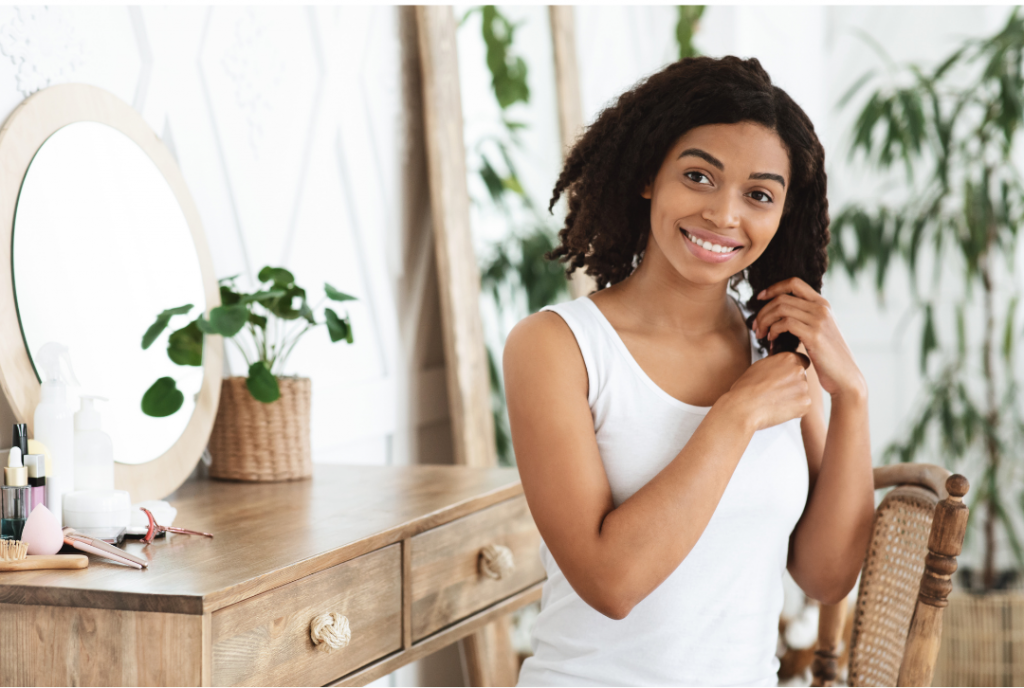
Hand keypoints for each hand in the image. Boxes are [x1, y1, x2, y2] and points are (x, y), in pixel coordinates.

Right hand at [722, 352, 811, 430]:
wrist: (744, 407)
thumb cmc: (746, 388)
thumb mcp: (759, 366)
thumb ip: (775, 363)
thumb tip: (780, 363)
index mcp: (788, 357)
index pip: (801, 361)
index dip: (793, 370)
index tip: (786, 377)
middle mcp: (798, 370)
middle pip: (802, 377)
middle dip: (793, 384)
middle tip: (776, 392)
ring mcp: (804, 387)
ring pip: (802, 392)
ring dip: (793, 397)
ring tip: (775, 401)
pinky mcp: (805, 403)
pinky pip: (803, 405)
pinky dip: (794, 409)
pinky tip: (779, 408)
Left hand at [751, 277, 865, 398]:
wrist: (845, 377)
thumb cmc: (828, 358)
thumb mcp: (819, 331)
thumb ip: (805, 319)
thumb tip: (779, 314)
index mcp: (823, 304)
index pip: (794, 283)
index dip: (773, 288)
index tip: (759, 299)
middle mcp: (822, 308)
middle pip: (782, 297)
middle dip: (763, 311)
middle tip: (755, 327)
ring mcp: (819, 320)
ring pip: (781, 308)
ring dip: (765, 321)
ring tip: (761, 334)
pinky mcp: (815, 335)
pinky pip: (785, 323)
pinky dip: (773, 330)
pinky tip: (772, 340)